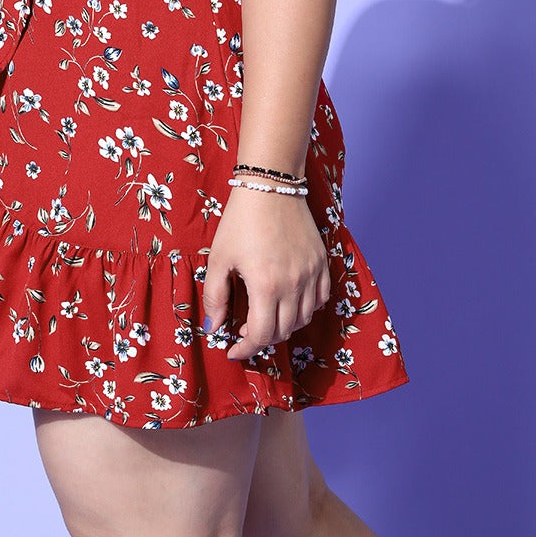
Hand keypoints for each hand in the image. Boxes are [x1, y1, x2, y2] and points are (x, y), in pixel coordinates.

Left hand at [202, 185, 331, 362]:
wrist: (270, 187)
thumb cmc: (240, 221)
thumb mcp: (218, 258)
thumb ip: (215, 297)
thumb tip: (213, 327)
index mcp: (266, 285)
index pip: (261, 335)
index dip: (245, 349)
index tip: (233, 350)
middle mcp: (294, 284)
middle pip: (283, 331)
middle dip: (262, 338)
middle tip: (244, 331)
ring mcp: (312, 273)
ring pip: (304, 318)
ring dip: (284, 325)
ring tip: (265, 315)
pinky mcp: (322, 262)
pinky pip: (320, 299)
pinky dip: (305, 308)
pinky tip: (288, 301)